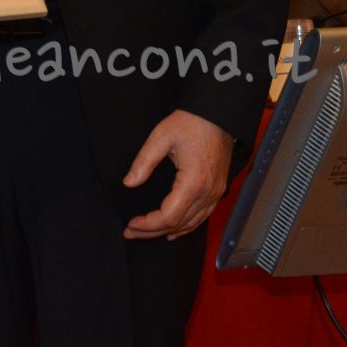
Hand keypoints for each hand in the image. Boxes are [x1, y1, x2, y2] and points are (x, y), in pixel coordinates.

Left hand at [122, 110, 234, 240]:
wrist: (218, 114)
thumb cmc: (192, 122)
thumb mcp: (160, 137)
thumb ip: (143, 162)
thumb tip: (129, 183)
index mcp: (193, 183)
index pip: (168, 217)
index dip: (148, 225)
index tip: (131, 224)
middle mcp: (207, 193)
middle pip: (179, 225)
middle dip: (153, 232)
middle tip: (132, 232)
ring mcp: (215, 192)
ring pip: (191, 224)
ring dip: (168, 231)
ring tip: (146, 232)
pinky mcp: (218, 189)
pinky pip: (202, 216)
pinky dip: (186, 226)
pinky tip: (174, 229)